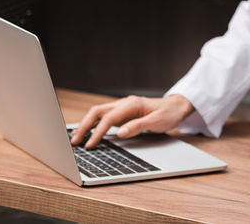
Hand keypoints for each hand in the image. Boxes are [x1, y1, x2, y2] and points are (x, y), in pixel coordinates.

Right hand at [70, 94, 194, 148]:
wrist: (175, 107)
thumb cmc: (168, 114)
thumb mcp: (156, 122)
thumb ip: (138, 126)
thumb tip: (120, 133)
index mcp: (131, 105)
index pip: (108, 119)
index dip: (97, 132)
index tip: (89, 145)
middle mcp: (124, 104)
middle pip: (97, 112)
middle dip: (84, 126)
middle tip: (74, 141)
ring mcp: (122, 107)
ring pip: (98, 113)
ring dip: (86, 125)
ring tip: (76, 139)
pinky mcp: (122, 113)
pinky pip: (103, 117)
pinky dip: (93, 124)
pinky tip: (87, 133)